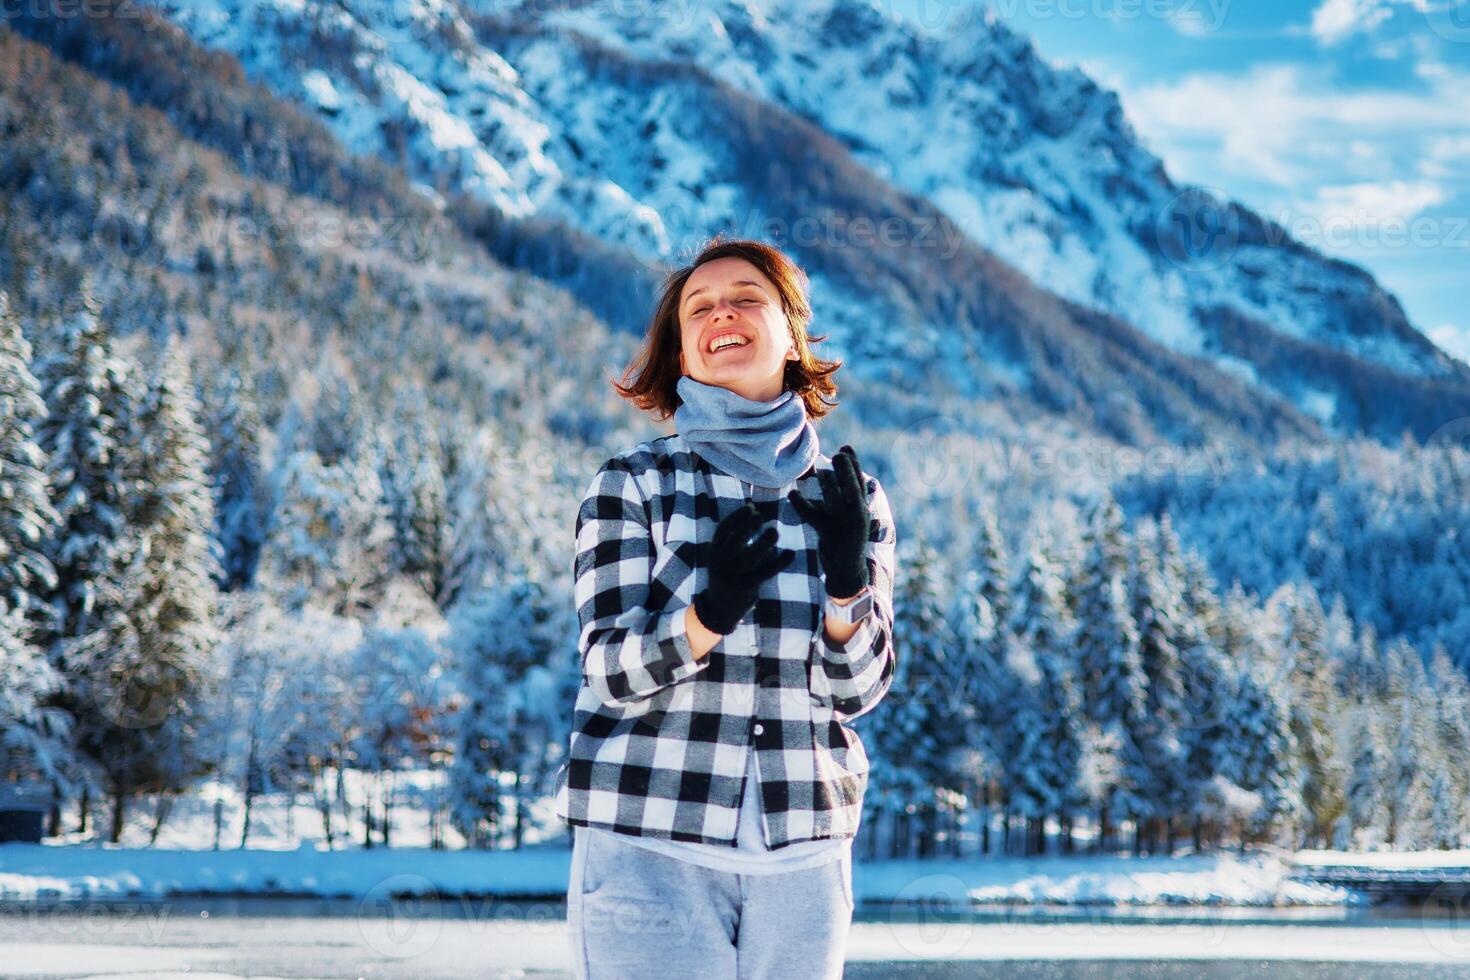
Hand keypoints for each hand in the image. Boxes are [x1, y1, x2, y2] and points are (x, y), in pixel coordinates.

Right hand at [692, 502, 796, 635]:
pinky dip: (779, 563)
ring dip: (763, 544)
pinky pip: (764, 573)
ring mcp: (733, 576)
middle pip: (735, 542)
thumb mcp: (724, 556)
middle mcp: (721, 562)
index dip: (737, 517)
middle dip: (747, 528)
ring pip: (750, 558)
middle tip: (761, 517)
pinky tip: (790, 553)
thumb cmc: (728, 573)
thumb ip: (735, 539)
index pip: (723, 529)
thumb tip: (755, 516)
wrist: (719, 608)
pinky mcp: (747, 587)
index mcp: (714, 550)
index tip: (751, 508)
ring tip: (774, 531)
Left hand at [788, 444, 878, 598]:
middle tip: (838, 454)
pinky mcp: (829, 537)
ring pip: (837, 503)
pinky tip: (793, 494)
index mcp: (862, 511)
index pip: (860, 483)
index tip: (846, 447)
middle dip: (846, 471)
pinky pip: (814, 518)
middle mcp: (857, 518)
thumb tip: (833, 475)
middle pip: (852, 490)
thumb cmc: (844, 543)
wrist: (848, 574)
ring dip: (830, 486)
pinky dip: (802, 506)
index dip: (854, 464)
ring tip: (822, 472)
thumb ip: (844, 501)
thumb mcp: (848, 520)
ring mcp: (844, 528)